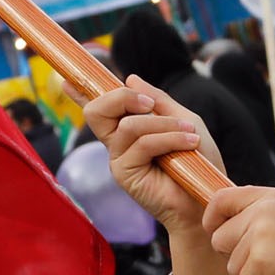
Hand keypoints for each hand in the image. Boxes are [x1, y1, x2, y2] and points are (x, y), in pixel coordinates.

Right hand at [83, 77, 224, 232]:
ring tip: (189, 134)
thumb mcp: (184, 120)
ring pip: (127, 126)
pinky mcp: (125, 174)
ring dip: (163, 124)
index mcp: (128, 128)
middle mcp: (117, 143)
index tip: (67, 81)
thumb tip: (131, 78)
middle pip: (96, 111)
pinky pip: (142, 145)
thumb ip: (160, 101)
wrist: (207, 196)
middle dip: (122, 97)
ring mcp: (119, 159)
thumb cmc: (198, 161)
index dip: (80, 93)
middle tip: (150, 104)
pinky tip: (189, 143)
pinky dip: (169, 139)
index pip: (99, 108)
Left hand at [204, 187, 274, 274]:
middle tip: (269, 260)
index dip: (212, 217)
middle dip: (237, 256)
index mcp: (273, 197)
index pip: (221, 198)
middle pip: (220, 238)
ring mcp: (263, 233)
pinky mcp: (262, 258)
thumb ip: (259, 215)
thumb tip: (221, 222)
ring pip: (231, 264)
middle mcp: (266, 210)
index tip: (215, 230)